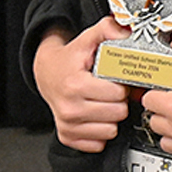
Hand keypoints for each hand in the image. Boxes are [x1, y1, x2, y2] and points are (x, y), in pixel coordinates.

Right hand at [32, 17, 133, 152]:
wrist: (46, 72)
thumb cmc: (70, 59)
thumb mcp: (88, 38)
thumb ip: (109, 29)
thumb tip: (125, 30)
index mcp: (75, 86)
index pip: (118, 94)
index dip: (122, 85)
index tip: (116, 79)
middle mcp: (69, 108)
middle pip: (118, 113)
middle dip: (120, 101)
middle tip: (111, 90)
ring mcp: (67, 124)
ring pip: (111, 130)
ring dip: (112, 117)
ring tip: (104, 102)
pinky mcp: (67, 136)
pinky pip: (99, 142)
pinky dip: (101, 130)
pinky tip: (97, 115)